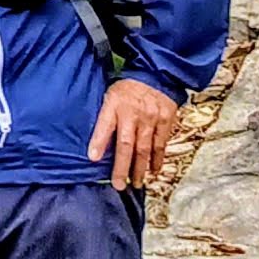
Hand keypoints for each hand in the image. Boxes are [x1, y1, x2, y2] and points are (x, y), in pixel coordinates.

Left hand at [88, 77, 179, 191]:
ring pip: (145, 148)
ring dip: (140, 168)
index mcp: (115, 104)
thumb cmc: (128, 89)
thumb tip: (95, 145)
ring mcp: (152, 117)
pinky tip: (154, 171)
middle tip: (119, 185)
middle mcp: (134, 113)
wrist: (156, 73)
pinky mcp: (166, 120)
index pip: (105, 125)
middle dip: (122, 167)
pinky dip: (157, 159)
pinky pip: (161, 144)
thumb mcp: (110, 96)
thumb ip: (104, 118)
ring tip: (136, 183)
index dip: (99, 142)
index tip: (92, 158)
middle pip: (127, 145)